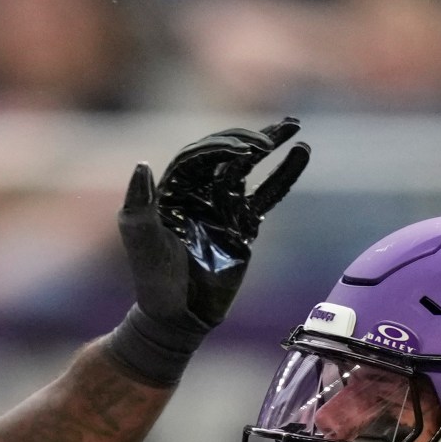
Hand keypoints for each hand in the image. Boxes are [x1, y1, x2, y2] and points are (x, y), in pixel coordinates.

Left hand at [108, 120, 309, 388]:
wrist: (178, 315)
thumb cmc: (153, 279)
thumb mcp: (142, 241)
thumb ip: (139, 205)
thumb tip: (143, 166)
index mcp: (172, 190)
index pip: (198, 156)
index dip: (220, 148)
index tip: (245, 149)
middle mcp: (198, 192)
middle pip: (225, 155)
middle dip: (247, 141)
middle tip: (268, 139)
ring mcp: (223, 206)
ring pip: (250, 168)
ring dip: (270, 145)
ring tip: (293, 126)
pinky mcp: (244, 224)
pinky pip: (267, 194)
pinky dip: (283, 174)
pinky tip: (301, 152)